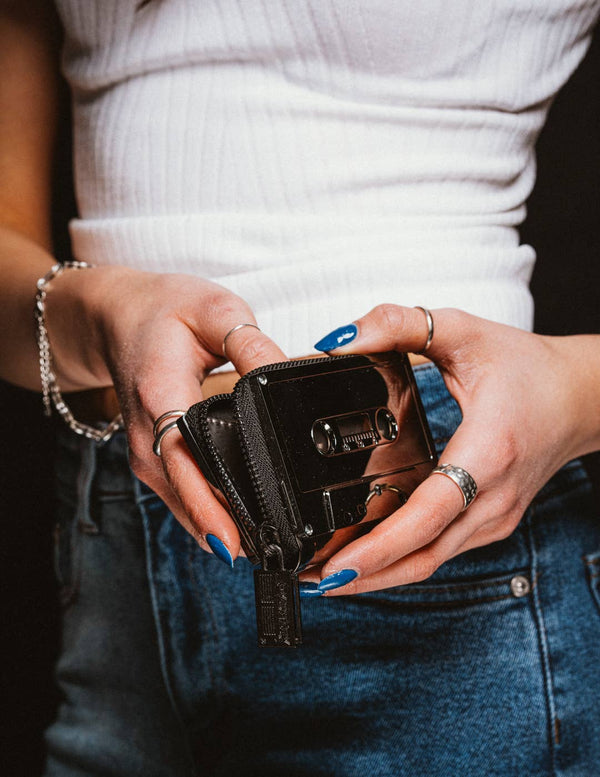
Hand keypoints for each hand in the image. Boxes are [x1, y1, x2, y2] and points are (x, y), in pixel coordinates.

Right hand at [46, 265, 285, 560]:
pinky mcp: (156, 460)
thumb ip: (250, 344)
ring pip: (183, 504)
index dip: (208, 502)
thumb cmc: (163, 311)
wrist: (118, 318)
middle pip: (185, 494)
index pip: (183, 457)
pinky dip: (210, 515)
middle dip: (227, 529)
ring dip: (220, 529)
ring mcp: (148, 453)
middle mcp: (147, 435)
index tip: (234, 542)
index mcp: (160, 393)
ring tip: (270, 551)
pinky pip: (183, 497)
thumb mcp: (214, 309)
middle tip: (278, 557)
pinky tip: (243, 529)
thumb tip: (284, 376)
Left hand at [300, 304, 597, 594]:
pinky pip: (441, 550)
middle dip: (364, 574)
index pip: (429, 514)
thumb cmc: (528, 368)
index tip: (336, 565)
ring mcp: (496, 516)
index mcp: (487, 452)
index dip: (380, 546)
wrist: (581, 397)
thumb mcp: (462, 331)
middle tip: (309, 579)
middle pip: (423, 554)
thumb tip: (339, 339)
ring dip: (379, 574)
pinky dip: (402, 560)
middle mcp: (493, 497)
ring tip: (324, 576)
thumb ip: (398, 324)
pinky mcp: (492, 522)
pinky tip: (368, 557)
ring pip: (431, 561)